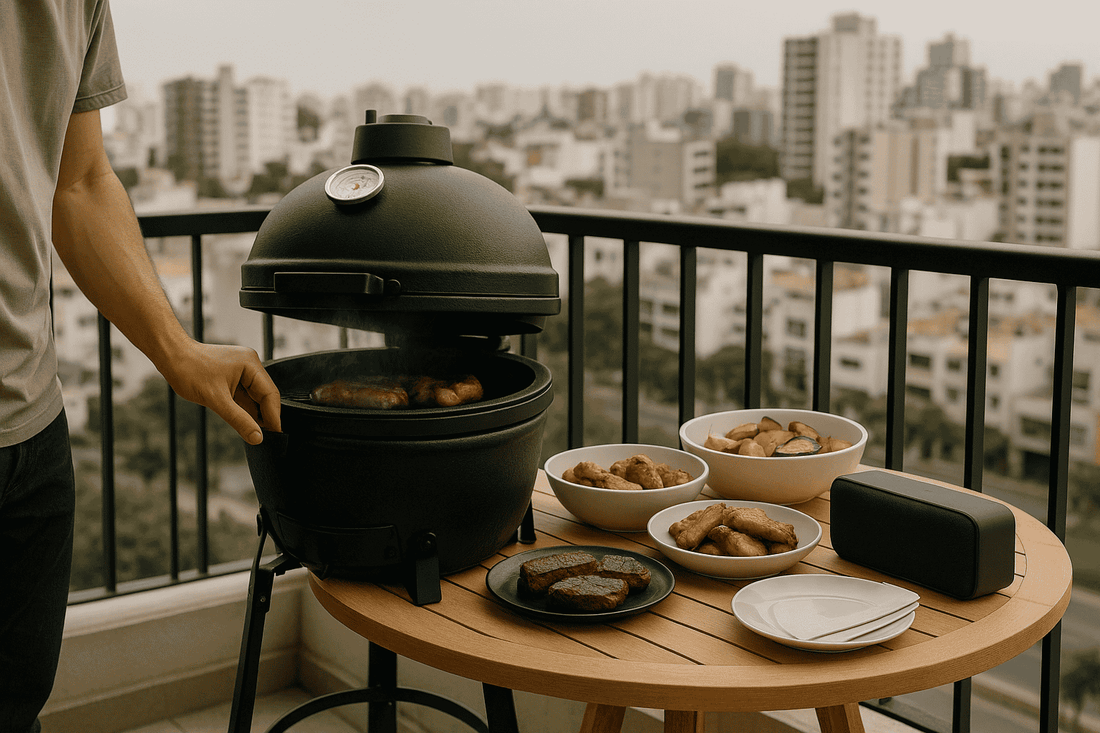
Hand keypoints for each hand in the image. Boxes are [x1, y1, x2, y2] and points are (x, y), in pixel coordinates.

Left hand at [161, 341, 281, 444]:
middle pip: (266, 395)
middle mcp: (250, 365)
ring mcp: (242, 370)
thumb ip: (239, 420)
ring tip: (256, 433)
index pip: (270, 394)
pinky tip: (245, 422)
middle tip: (267, 438)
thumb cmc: (189, 371)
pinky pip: (245, 395)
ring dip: (255, 414)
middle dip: (266, 416)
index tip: (276, 435)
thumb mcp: (216, 400)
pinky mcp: (234, 376)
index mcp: (251, 364)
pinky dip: (245, 409)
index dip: (274, 416)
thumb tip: (257, 438)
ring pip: (255, 397)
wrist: (171, 356)